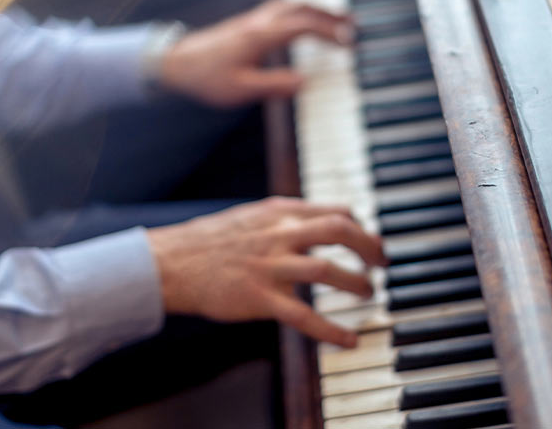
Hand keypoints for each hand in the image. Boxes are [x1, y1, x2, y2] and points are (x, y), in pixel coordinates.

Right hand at [146, 197, 384, 346]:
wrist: (170, 263)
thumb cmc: (207, 242)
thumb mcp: (249, 217)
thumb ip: (282, 219)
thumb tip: (314, 223)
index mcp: (279, 212)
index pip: (336, 211)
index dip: (362, 227)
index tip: (369, 242)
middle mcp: (279, 234)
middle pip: (342, 231)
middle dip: (371, 247)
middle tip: (382, 264)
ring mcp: (270, 266)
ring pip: (329, 270)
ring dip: (357, 283)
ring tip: (368, 294)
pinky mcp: (260, 298)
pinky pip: (304, 316)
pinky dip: (332, 330)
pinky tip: (349, 340)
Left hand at [158, 0, 352, 106]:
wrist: (176, 63)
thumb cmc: (206, 78)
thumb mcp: (240, 90)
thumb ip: (273, 86)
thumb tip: (304, 82)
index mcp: (261, 36)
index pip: (304, 27)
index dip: (330, 33)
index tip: (349, 44)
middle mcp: (259, 23)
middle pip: (302, 7)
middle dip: (330, 14)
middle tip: (353, 25)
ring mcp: (253, 20)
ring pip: (291, 5)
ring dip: (316, 9)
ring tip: (336, 20)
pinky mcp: (247, 24)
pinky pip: (281, 10)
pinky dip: (301, 13)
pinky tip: (305, 25)